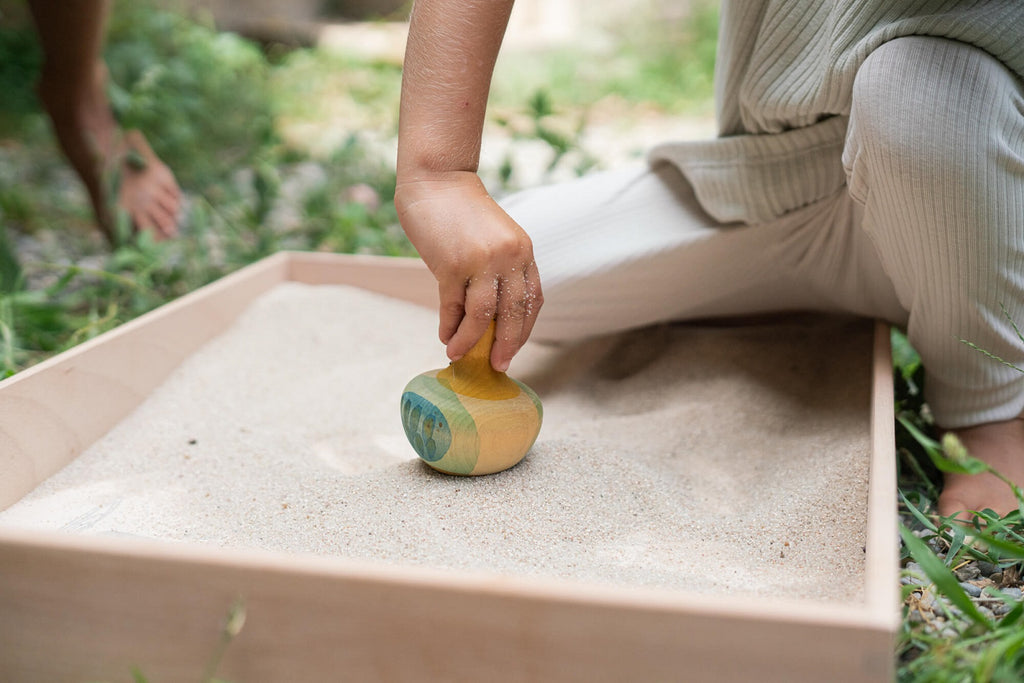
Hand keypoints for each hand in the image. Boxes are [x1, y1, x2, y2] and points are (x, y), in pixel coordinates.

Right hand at [395, 171, 542, 370]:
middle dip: (506, 345)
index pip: (532, 300)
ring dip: (470, 342)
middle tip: (497, 366)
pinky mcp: (451, 265)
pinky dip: (449, 326)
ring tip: (458, 355)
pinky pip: (453, 307)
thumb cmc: (462, 212)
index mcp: (524, 251)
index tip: (513, 349)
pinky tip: (445, 337)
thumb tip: (491, 320)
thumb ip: (499, 271)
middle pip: (513, 314)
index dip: (524, 330)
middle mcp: (508, 257)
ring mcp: (481, 261)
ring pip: (482, 316)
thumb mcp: (495, 239)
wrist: (437, 180)